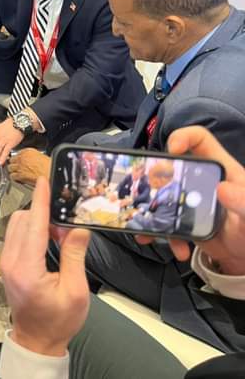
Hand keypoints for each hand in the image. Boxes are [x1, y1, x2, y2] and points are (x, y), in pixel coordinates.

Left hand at [0, 177, 90, 355]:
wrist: (37, 340)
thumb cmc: (58, 320)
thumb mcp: (75, 290)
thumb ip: (74, 255)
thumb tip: (77, 228)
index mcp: (27, 268)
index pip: (33, 225)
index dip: (39, 201)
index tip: (43, 181)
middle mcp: (10, 261)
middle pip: (23, 220)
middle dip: (42, 212)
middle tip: (65, 219)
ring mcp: (5, 262)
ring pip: (17, 226)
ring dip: (36, 221)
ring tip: (59, 232)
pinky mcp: (7, 264)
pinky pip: (16, 236)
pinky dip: (31, 230)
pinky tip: (48, 240)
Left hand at [8, 148, 50, 184]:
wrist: (50, 174)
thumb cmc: (49, 166)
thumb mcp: (40, 156)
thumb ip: (31, 157)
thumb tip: (29, 161)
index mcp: (27, 151)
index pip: (17, 153)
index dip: (18, 159)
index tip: (19, 161)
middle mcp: (22, 158)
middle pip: (12, 160)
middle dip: (14, 164)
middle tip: (17, 168)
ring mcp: (20, 166)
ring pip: (10, 168)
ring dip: (13, 171)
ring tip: (17, 173)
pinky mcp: (20, 175)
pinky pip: (12, 176)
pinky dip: (15, 178)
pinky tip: (19, 179)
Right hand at [136, 126, 244, 274]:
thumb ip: (243, 202)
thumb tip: (222, 189)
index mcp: (219, 169)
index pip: (200, 139)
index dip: (183, 137)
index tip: (172, 150)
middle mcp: (200, 180)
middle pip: (172, 165)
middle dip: (155, 175)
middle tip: (150, 189)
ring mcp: (189, 200)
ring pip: (161, 194)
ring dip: (151, 208)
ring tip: (149, 224)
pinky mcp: (181, 220)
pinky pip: (163, 221)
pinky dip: (161, 235)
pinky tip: (174, 247)